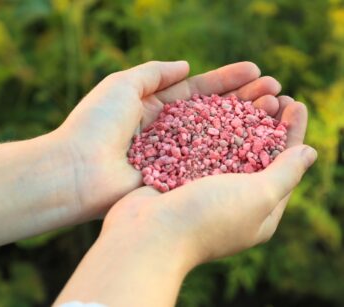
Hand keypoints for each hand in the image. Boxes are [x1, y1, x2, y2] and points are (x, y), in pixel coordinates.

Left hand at [52, 61, 281, 218]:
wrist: (77, 171)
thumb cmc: (96, 124)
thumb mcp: (122, 84)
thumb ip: (154, 72)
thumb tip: (186, 66)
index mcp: (154, 108)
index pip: (198, 91)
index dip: (227, 81)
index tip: (256, 72)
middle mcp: (169, 133)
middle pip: (214, 114)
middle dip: (244, 101)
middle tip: (276, 91)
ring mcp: (174, 158)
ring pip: (217, 139)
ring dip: (246, 124)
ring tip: (276, 109)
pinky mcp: (176, 181)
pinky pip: (209, 166)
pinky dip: (233, 155)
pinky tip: (259, 143)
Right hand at [101, 96, 316, 269]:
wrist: (148, 233)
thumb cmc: (208, 218)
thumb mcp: (258, 197)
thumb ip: (285, 174)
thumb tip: (310, 153)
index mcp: (259, 210)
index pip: (285, 166)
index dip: (292, 133)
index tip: (295, 103)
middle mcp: (233, 198)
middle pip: (257, 152)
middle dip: (266, 121)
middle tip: (272, 92)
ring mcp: (205, 186)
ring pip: (228, 143)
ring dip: (240, 116)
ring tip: (247, 90)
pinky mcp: (181, 175)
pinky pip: (201, 143)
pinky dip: (210, 122)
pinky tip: (213, 101)